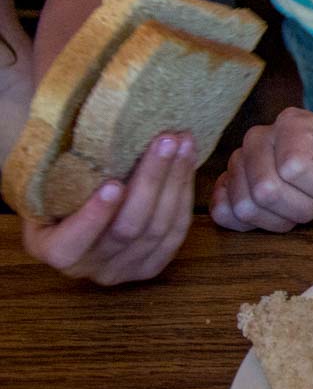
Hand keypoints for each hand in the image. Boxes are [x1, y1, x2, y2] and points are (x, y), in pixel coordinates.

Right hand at [21, 131, 196, 284]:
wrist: (75, 216)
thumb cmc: (59, 191)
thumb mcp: (48, 183)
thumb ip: (59, 167)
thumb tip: (72, 118)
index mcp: (54, 250)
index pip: (73, 241)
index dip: (95, 215)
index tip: (113, 184)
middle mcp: (87, 268)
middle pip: (128, 229)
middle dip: (152, 180)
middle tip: (166, 140)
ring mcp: (122, 270)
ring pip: (158, 228)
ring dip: (176, 180)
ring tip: (184, 142)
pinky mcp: (151, 266)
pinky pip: (177, 230)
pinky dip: (185, 193)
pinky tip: (188, 162)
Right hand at [211, 108, 312, 230]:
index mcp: (293, 122)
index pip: (294, 165)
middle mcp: (258, 137)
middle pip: (266, 189)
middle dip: (300, 209)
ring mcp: (236, 162)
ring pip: (246, 206)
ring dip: (280, 221)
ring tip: (298, 210)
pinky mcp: (223, 187)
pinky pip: (224, 215)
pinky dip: (253, 225)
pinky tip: (274, 215)